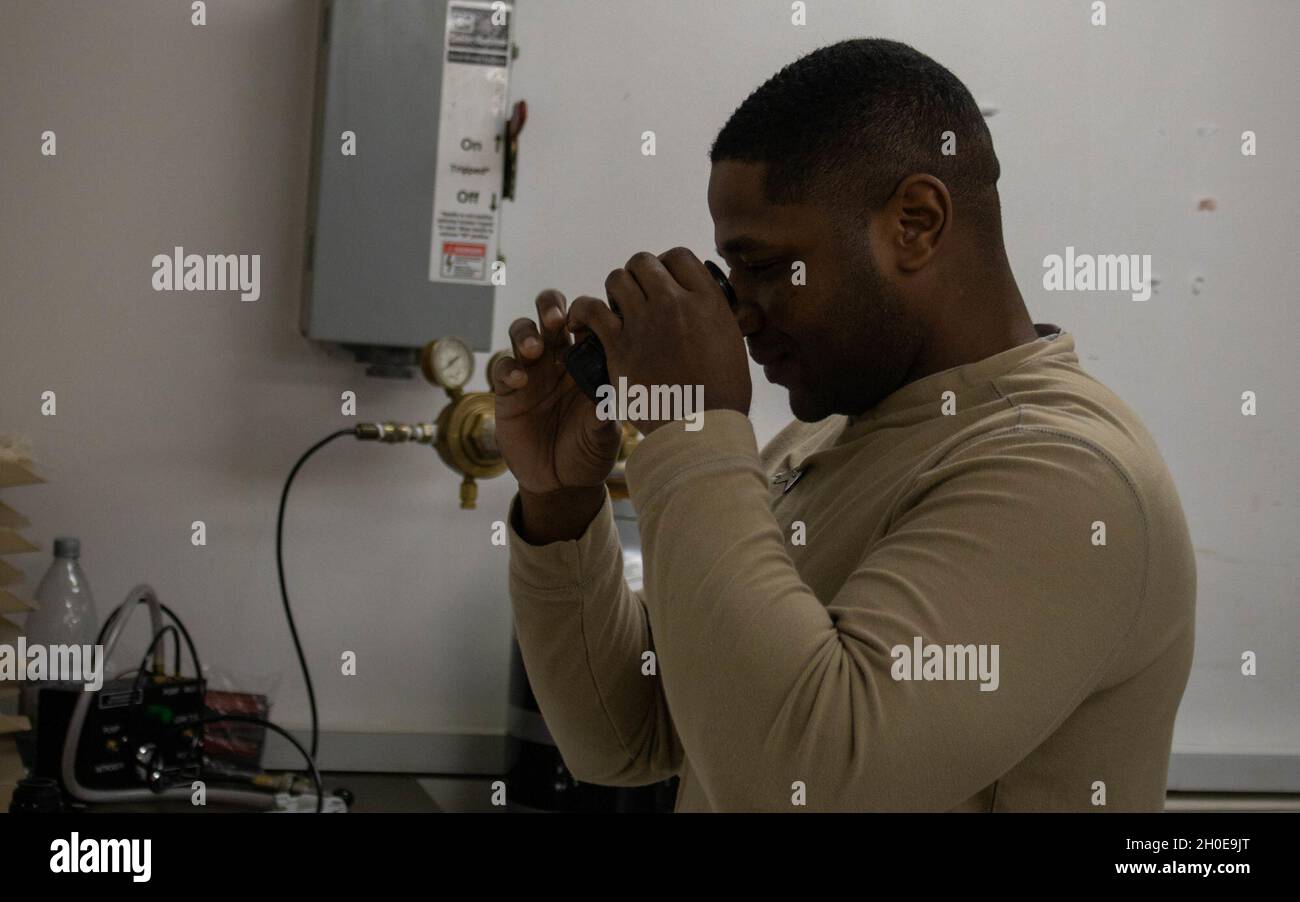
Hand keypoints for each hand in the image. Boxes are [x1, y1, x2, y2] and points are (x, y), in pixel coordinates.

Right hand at [491, 289, 623, 495]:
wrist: (561, 482)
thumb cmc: (589, 452)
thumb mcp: (604, 436)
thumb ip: (605, 414)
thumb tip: (609, 396)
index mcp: (588, 362)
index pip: (587, 324)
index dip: (588, 316)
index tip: (593, 324)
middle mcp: (559, 359)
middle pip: (551, 315)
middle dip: (551, 307)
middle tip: (557, 318)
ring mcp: (532, 372)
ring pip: (523, 332)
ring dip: (527, 333)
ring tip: (535, 349)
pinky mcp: (508, 391)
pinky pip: (503, 367)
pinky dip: (509, 368)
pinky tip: (519, 381)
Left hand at [567, 247, 750, 434]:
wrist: (701, 430)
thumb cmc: (723, 396)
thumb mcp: (733, 345)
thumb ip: (719, 318)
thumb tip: (713, 307)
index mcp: (707, 301)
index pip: (679, 256)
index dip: (666, 266)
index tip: (663, 284)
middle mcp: (675, 303)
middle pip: (644, 262)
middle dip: (638, 276)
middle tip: (637, 299)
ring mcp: (645, 322)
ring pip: (616, 279)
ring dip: (613, 292)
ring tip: (615, 311)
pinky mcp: (619, 345)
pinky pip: (590, 309)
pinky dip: (582, 311)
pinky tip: (581, 321)